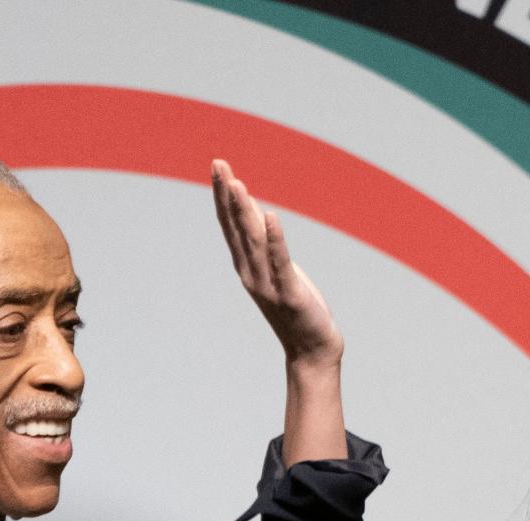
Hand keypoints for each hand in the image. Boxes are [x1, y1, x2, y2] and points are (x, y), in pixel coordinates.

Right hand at [211, 159, 343, 369]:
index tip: (218, 166)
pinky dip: (275, 239)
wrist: (311, 348)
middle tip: (219, 164)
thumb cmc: (295, 306)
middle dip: (227, 195)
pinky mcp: (290, 294)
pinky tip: (271, 217)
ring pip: (253, 242)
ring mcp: (268, 284)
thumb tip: (251, 206)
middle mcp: (251, 273)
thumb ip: (262, 241)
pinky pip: (281, 262)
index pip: (230, 224)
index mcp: (247, 266)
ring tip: (237, 183)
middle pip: (236, 228)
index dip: (222, 195)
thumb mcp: (275, 268)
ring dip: (244, 211)